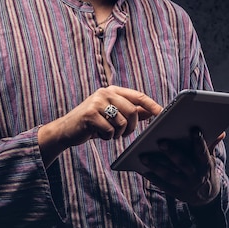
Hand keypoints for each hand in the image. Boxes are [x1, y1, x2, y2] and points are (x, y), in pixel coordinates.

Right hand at [38, 86, 162, 165]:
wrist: (66, 130)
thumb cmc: (92, 123)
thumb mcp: (113, 114)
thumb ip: (132, 111)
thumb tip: (152, 111)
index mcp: (112, 90)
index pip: (138, 96)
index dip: (152, 105)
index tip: (163, 113)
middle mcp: (105, 93)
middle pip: (132, 111)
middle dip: (131, 127)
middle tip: (124, 134)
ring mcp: (96, 102)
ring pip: (121, 122)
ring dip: (117, 133)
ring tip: (107, 132)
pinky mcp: (90, 114)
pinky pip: (110, 130)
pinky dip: (107, 137)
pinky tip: (98, 134)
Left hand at [140, 128, 224, 205]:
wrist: (206, 197)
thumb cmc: (205, 170)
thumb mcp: (210, 158)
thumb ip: (211, 144)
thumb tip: (221, 132)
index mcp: (206, 165)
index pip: (203, 152)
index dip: (199, 142)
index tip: (193, 130)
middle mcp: (196, 176)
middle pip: (183, 164)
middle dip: (172, 153)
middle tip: (160, 142)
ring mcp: (185, 186)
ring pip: (170, 175)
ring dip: (156, 166)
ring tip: (143, 157)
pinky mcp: (176, 193)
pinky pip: (163, 185)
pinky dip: (152, 178)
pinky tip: (142, 170)